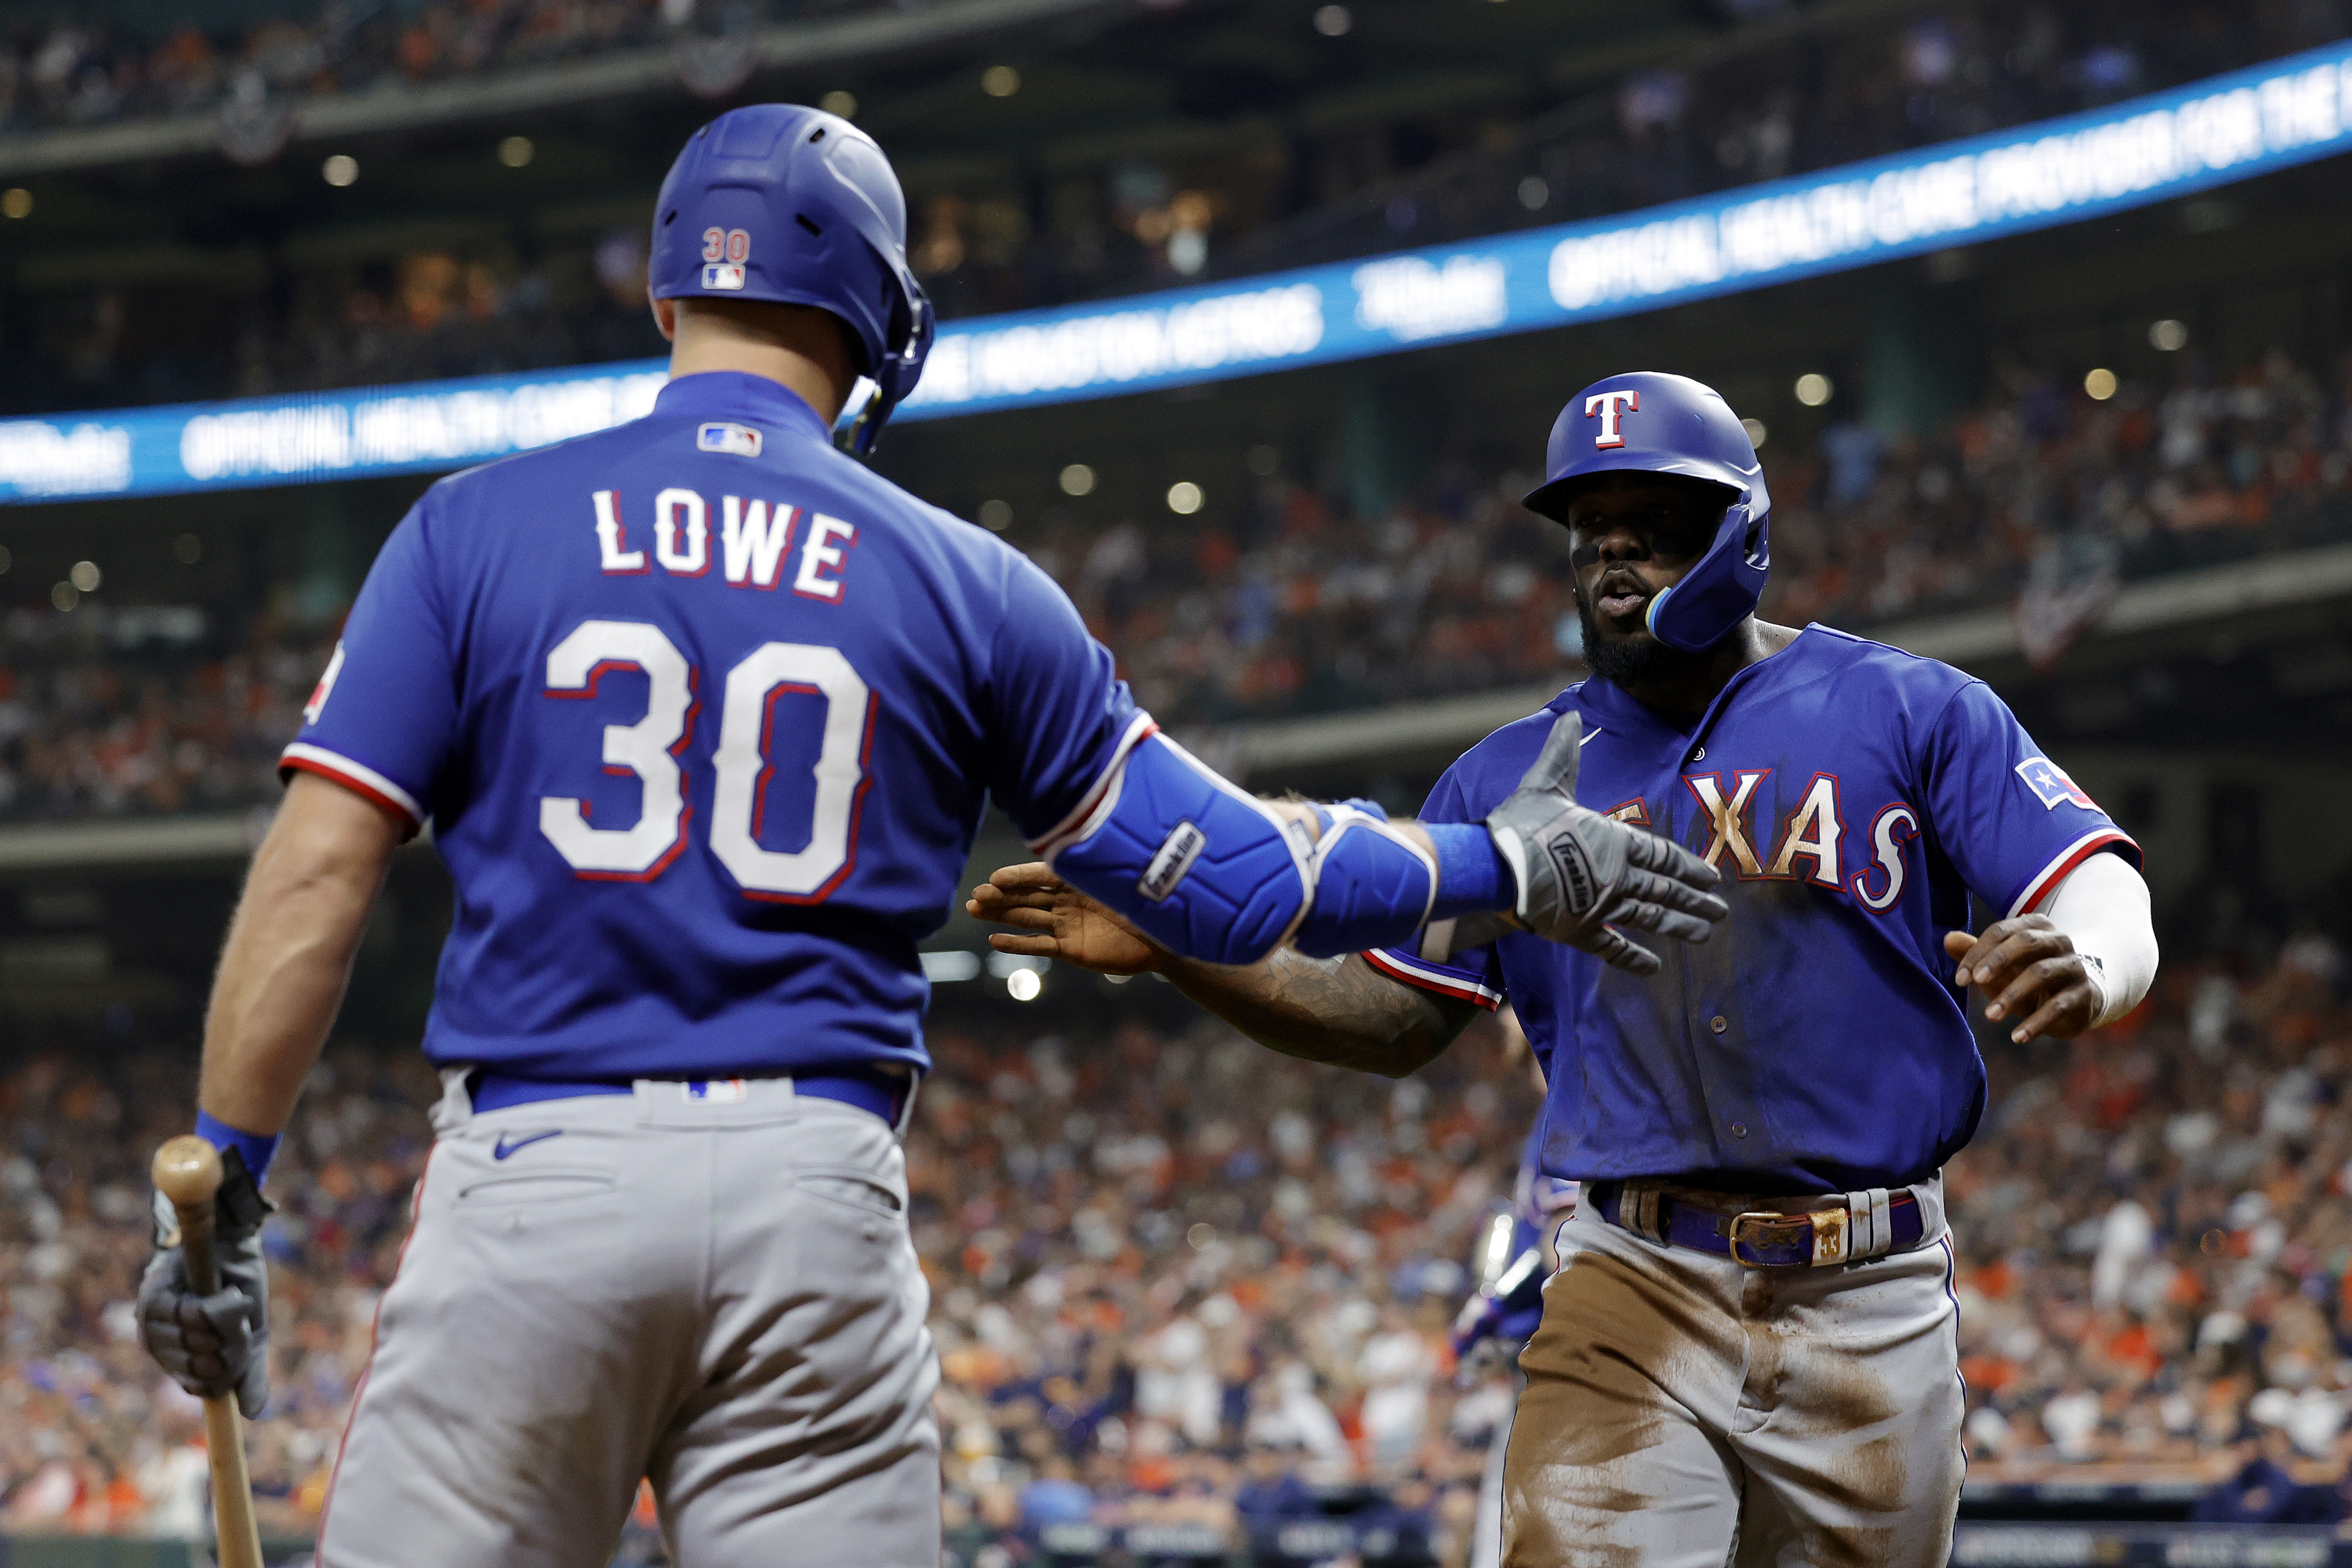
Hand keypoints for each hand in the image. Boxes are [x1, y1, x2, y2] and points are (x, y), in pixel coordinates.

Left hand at [138, 1149, 272, 1418]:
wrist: (231, 1238)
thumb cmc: (237, 1284)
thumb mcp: (249, 1334)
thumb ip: (247, 1373)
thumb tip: (251, 1414)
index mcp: (175, 1358)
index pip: (204, 1387)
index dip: (230, 1370)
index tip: (240, 1346)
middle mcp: (155, 1344)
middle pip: (210, 1367)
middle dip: (237, 1342)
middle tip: (238, 1316)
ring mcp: (150, 1323)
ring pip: (206, 1343)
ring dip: (234, 1320)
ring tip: (229, 1297)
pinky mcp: (154, 1299)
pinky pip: (201, 1317)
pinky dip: (226, 1304)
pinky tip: (225, 1290)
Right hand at [967, 862, 1161, 974]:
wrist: (1164, 940)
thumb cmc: (1147, 904)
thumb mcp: (1124, 884)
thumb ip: (1101, 872)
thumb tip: (1085, 848)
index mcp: (1078, 879)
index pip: (1041, 875)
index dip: (1018, 877)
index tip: (995, 879)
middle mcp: (1068, 900)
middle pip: (1027, 895)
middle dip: (1001, 895)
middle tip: (975, 897)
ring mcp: (1067, 924)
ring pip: (1027, 917)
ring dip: (1001, 914)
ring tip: (974, 910)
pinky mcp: (1070, 948)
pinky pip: (1040, 944)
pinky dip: (1018, 943)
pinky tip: (995, 939)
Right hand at [1485, 712, 1728, 974]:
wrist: (1500, 869)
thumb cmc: (1523, 825)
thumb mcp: (1544, 783)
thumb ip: (1562, 754)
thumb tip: (1568, 715)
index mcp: (1615, 841)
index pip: (1662, 854)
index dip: (1688, 864)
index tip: (1712, 876)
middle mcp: (1618, 876)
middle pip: (1665, 887)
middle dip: (1695, 899)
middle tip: (1720, 911)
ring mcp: (1603, 907)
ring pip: (1651, 917)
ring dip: (1679, 925)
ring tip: (1704, 934)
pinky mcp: (1580, 932)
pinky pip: (1614, 949)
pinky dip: (1635, 959)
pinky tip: (1655, 969)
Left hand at [1943, 917, 2103, 1043]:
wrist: (2072, 1001)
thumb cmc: (2026, 976)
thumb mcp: (1999, 965)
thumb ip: (1974, 951)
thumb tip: (1947, 939)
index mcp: (2035, 926)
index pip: (2001, 931)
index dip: (1978, 952)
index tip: (1959, 978)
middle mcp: (2058, 940)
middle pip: (2026, 942)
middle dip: (1998, 960)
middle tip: (1976, 982)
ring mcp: (2073, 966)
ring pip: (2042, 973)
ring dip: (2012, 994)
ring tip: (1990, 1016)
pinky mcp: (2084, 993)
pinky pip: (2059, 1006)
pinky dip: (2036, 1023)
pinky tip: (2016, 1037)